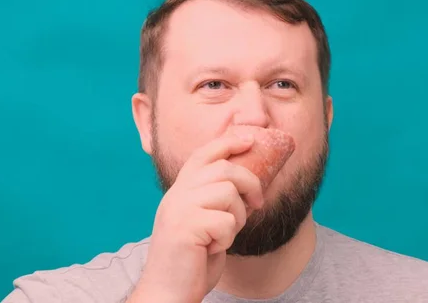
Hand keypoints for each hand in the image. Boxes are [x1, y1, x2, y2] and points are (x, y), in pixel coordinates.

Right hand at [127, 133, 263, 302]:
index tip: (250, 139)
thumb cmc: (192, 260)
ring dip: (238, 216)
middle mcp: (177, 195)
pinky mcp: (186, 227)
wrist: (169, 291)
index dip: (228, 142)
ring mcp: (179, 209)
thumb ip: (217, 201)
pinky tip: (215, 248)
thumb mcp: (205, 222)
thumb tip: (250, 184)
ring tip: (226, 233)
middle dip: (250, 183)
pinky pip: (226, 221)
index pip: (203, 154)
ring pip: (228, 193)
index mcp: (180, 191)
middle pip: (224, 169)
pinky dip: (229, 236)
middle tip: (258, 202)